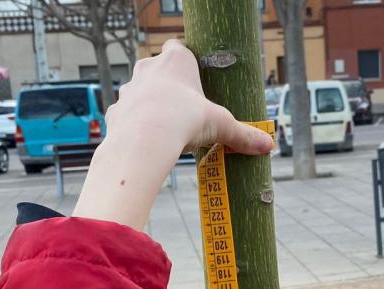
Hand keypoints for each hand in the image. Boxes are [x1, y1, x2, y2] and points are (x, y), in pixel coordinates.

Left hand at [115, 39, 274, 155]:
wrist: (143, 141)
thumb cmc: (183, 121)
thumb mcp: (220, 126)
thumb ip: (242, 134)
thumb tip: (267, 146)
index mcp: (176, 61)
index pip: (179, 47)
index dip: (187, 62)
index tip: (196, 78)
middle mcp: (149, 68)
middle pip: (158, 68)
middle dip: (170, 85)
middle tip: (185, 106)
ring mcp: (129, 89)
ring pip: (140, 91)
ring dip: (150, 104)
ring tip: (166, 126)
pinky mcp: (116, 111)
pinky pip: (127, 115)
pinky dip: (136, 125)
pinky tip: (147, 140)